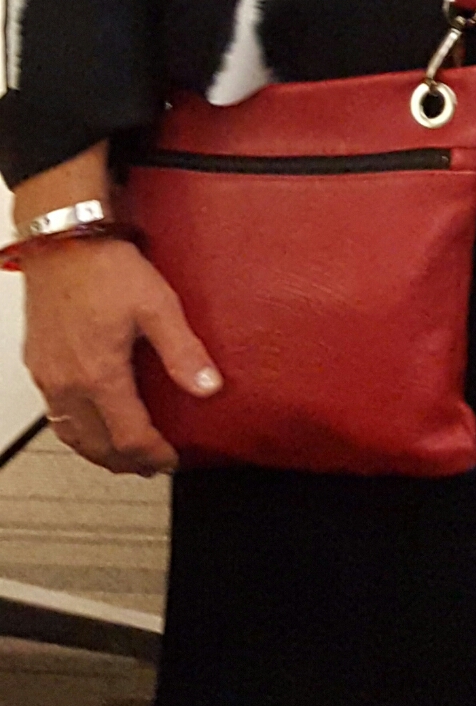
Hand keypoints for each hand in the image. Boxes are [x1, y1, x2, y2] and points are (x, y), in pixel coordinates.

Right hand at [22, 239, 220, 476]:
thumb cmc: (106, 267)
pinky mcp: (38, 364)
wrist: (63, 239)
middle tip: (151, 466)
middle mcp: (67, 383)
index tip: (171, 459)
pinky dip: (77, 431)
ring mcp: (48, 376)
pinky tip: (91, 423)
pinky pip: (55, 414)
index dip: (153, 455)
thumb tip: (208, 387)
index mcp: (99, 375)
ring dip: (99, 452)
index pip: (128, 437)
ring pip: (71, 435)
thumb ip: (183, 351)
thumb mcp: (158, 305)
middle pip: (96, 445)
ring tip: (124, 455)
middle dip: (126, 463)